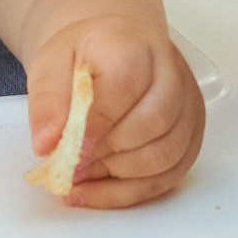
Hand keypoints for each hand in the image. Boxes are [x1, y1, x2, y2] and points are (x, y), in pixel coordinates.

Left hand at [27, 17, 205, 211]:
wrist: (115, 50)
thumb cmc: (87, 56)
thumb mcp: (51, 65)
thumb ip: (48, 102)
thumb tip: (47, 143)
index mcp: (135, 46)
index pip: (125, 85)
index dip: (97, 125)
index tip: (70, 150)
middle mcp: (171, 73)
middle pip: (155, 123)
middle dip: (108, 154)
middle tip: (71, 167)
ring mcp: (187, 106)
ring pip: (166, 156)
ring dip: (119, 177)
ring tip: (81, 177)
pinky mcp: (190, 136)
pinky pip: (170, 176)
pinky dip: (131, 192)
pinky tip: (99, 189)